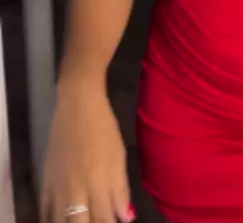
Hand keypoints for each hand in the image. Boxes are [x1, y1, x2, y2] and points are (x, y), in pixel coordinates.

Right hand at [41, 78, 134, 222]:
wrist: (78, 104)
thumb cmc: (103, 127)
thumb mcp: (119, 155)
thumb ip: (121, 189)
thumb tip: (125, 218)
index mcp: (98, 182)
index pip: (104, 221)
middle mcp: (76, 188)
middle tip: (99, 220)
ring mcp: (58, 186)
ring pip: (60, 221)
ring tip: (82, 219)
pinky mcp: (45, 180)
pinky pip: (44, 210)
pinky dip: (52, 219)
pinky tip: (61, 218)